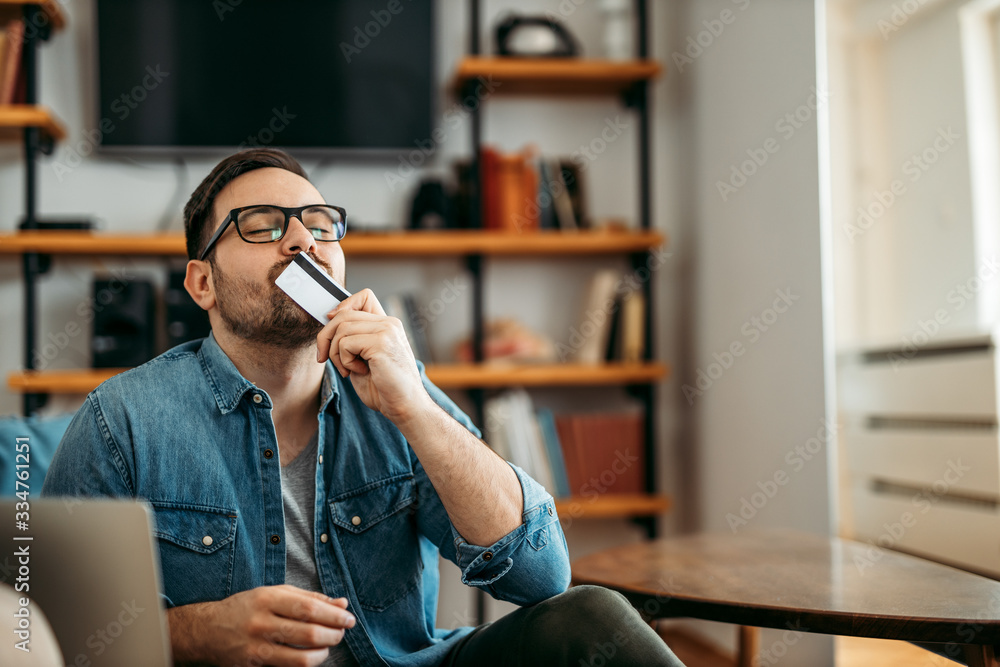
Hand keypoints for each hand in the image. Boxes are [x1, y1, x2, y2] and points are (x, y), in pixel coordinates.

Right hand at [168, 585, 354, 666]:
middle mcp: (260, 624)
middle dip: (333, 635)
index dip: (334, 615)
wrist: (205, 631)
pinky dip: (305, 664)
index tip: (349, 618)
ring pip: (301, 659)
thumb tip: (341, 603)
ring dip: (323, 654)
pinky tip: (310, 657)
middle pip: (309, 634)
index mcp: (267, 599)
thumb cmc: (246, 608)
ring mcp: (255, 649)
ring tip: (327, 647)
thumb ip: (309, 598)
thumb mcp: (274, 594)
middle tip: (341, 633)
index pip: (309, 608)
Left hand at [316, 289, 431, 422]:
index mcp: (388, 325)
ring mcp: (387, 331)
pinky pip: (345, 343)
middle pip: (344, 314)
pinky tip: (360, 371)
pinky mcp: (381, 343)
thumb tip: (329, 321)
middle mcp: (389, 323)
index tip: (331, 325)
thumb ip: (351, 340)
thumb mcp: (363, 359)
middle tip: (324, 358)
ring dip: (335, 353)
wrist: (404, 406)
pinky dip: (344, 361)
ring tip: (348, 369)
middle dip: (325, 337)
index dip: (343, 306)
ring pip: (341, 328)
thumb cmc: (385, 388)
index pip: (364, 296)